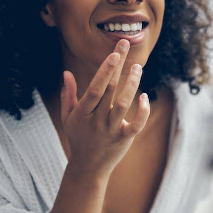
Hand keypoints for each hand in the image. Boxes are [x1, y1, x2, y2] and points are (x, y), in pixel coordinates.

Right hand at [60, 39, 149, 178]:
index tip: (114, 53)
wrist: (88, 168)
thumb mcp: (69, 117)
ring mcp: (111, 130)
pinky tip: (145, 97)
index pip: (95, 87)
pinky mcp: (123, 139)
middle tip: (126, 44)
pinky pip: (136, 125)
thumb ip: (69, 95)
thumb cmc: (78, 138)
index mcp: (82, 113)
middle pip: (110, 90)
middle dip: (118, 66)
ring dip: (132, 84)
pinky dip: (143, 111)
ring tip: (137, 67)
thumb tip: (66, 73)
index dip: (105, 70)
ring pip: (123, 104)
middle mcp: (96, 120)